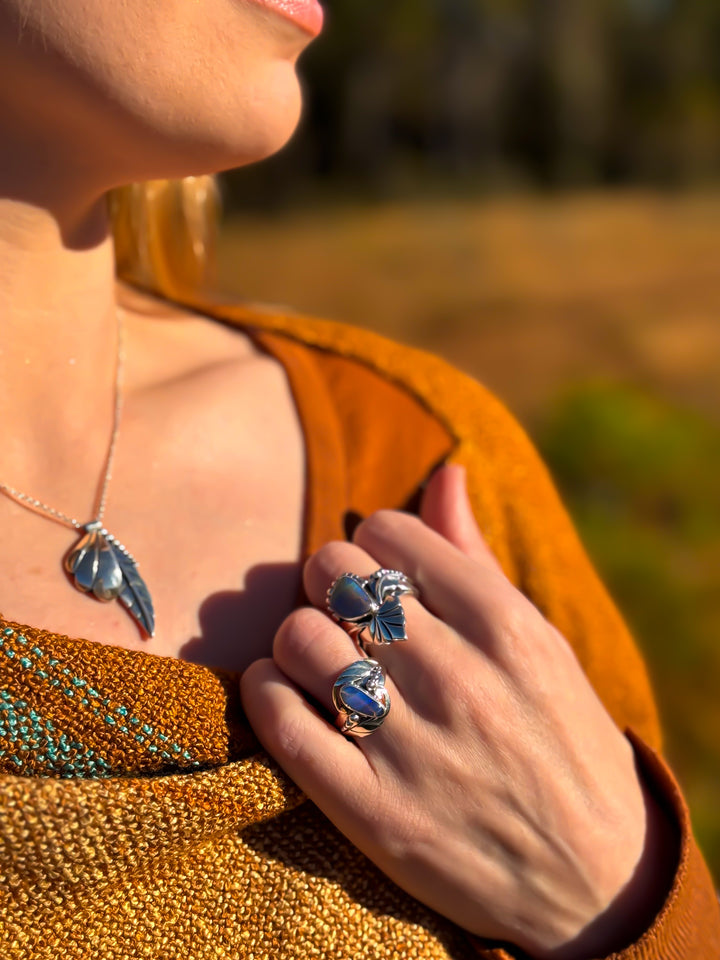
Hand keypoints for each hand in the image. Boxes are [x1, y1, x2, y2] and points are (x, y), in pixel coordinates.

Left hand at [241, 464, 676, 958]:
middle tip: (339, 607)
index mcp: (505, 627)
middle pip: (335, 577)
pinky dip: (266, 692)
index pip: (389, 532)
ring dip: (295, 637)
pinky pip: (281, 724)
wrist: (595, 880)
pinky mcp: (374, 813)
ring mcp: (415, 749)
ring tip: (316, 655)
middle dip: (326, 580)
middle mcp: (459, 680)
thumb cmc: (561, 740)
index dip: (369, 540)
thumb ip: (478, 558)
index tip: (375, 567)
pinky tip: (284, 691)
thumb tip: (444, 472)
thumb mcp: (540, 644)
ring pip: (300, 640)